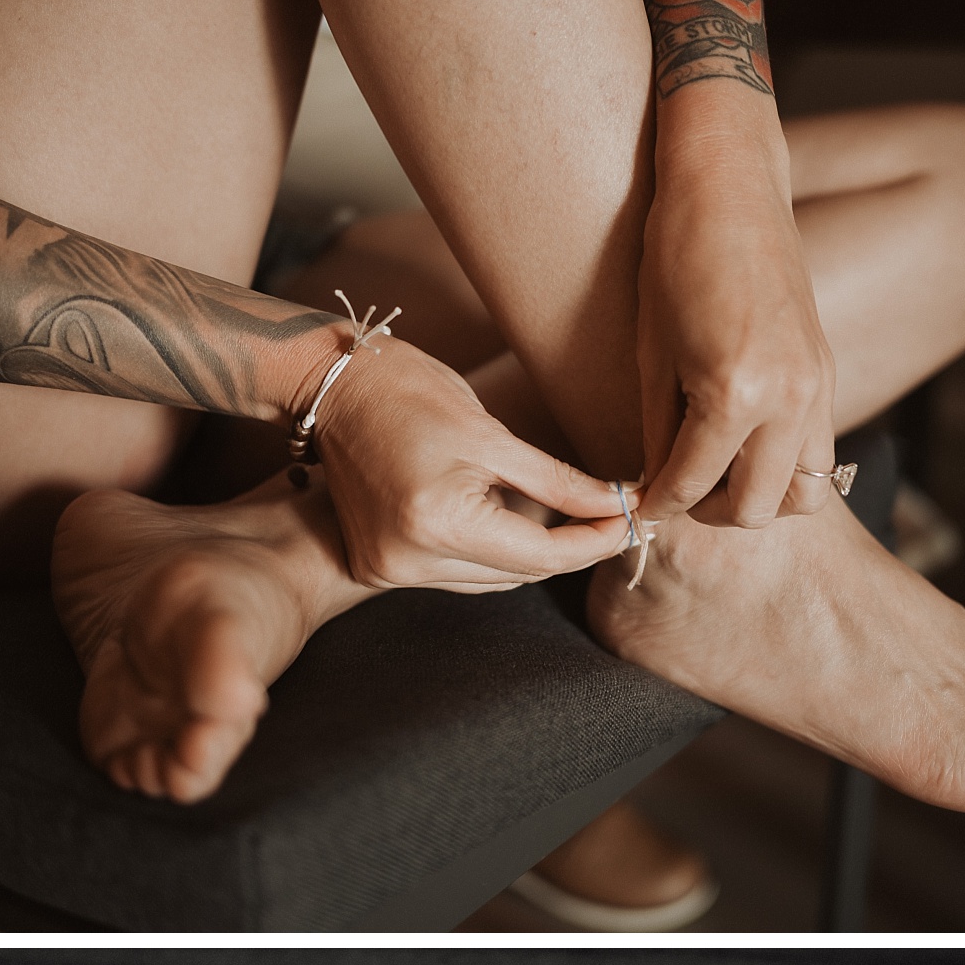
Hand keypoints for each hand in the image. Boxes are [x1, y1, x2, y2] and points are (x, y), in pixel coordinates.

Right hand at [298, 329, 632, 590]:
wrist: (328, 385)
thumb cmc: (407, 389)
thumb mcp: (491, 432)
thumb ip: (557, 481)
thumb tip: (618, 504)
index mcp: (437, 523)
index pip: (541, 555)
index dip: (595, 540)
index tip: (636, 518)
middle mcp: (408, 561)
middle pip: (519, 574)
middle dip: (570, 546)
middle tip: (613, 512)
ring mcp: (388, 570)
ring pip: (492, 579)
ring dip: (531, 551)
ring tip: (562, 510)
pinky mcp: (377, 567)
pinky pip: (458, 574)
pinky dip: (491, 551)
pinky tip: (504, 516)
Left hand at [637, 143, 837, 527]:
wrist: (731, 186)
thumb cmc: (675, 259)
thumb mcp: (652, 358)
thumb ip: (660, 436)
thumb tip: (657, 490)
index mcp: (734, 395)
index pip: (692, 485)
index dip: (658, 506)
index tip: (642, 508)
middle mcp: (787, 400)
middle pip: (754, 509)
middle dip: (708, 510)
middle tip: (679, 490)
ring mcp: (817, 390)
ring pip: (801, 496)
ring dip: (757, 497)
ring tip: (718, 472)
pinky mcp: (827, 376)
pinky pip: (816, 455)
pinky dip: (782, 467)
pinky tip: (744, 443)